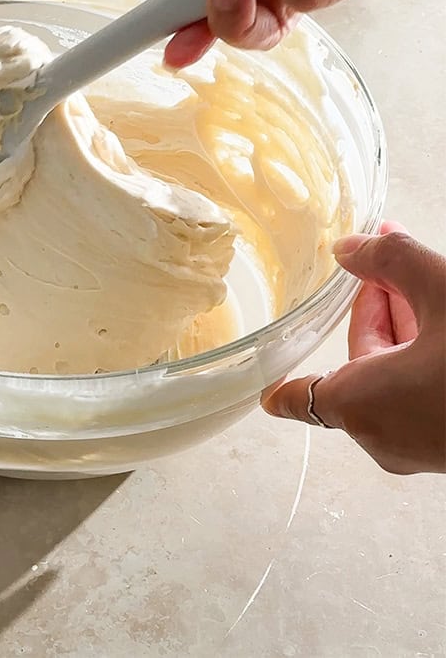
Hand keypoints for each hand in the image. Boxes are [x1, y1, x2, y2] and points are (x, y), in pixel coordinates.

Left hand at [262, 221, 445, 474]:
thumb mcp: (443, 291)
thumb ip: (390, 260)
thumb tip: (350, 244)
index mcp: (358, 405)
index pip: (297, 397)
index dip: (282, 380)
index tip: (266, 383)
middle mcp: (382, 437)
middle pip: (360, 366)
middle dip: (378, 309)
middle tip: (389, 258)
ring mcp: (423, 449)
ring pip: (398, 379)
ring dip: (409, 328)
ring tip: (427, 278)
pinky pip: (427, 396)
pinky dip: (431, 358)